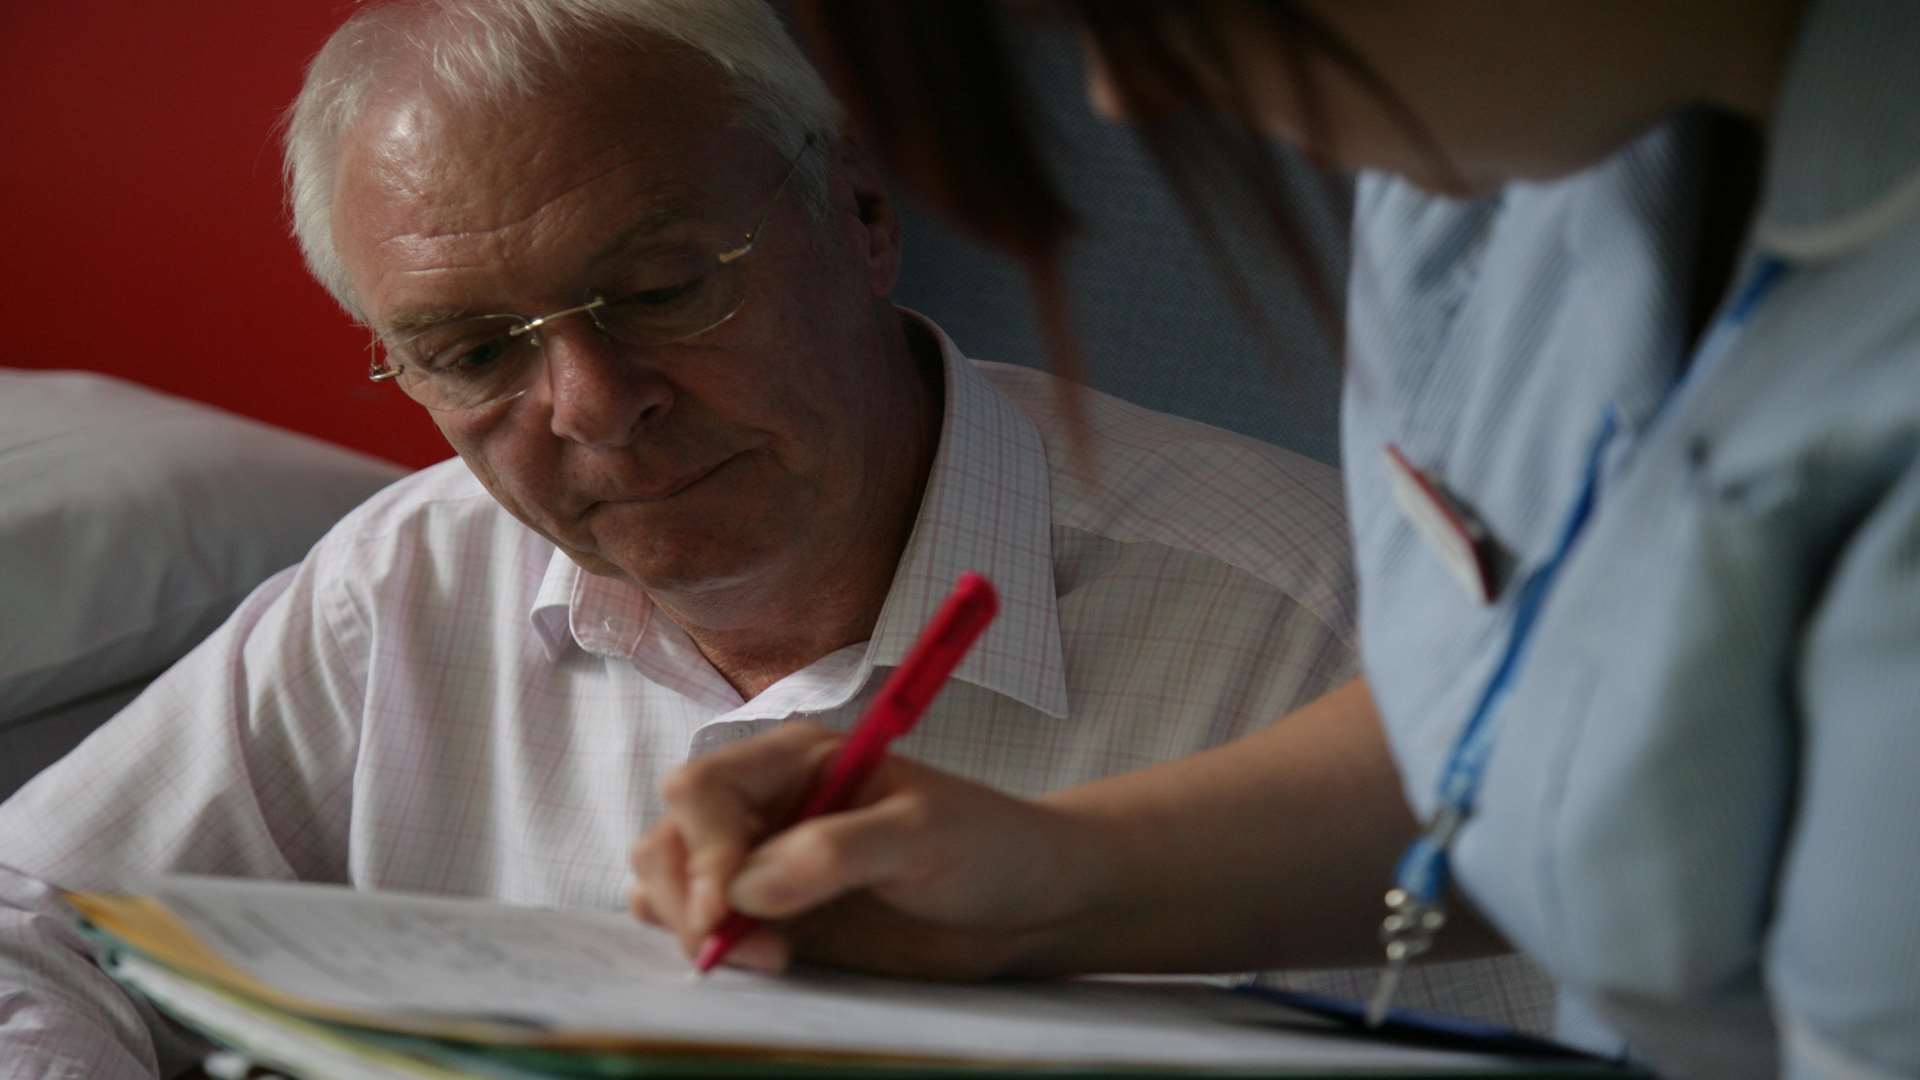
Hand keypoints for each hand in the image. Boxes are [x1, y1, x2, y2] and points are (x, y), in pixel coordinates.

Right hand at [629, 721, 1091, 977]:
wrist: (1027, 904)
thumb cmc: (988, 847)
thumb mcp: (925, 835)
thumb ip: (835, 851)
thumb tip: (746, 887)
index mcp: (796, 759)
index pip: (703, 788)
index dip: (701, 847)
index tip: (725, 906)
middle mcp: (766, 804)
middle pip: (669, 836)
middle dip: (684, 895)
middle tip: (737, 947)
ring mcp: (762, 863)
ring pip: (668, 883)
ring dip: (687, 925)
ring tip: (766, 958)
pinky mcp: (772, 917)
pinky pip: (702, 927)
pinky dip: (705, 947)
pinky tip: (761, 962)